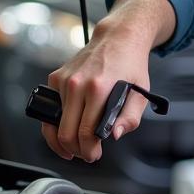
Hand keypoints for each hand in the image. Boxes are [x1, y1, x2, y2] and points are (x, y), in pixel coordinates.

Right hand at [40, 0, 174, 162]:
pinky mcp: (56, 78)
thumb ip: (130, 118)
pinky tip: (70, 125)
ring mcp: (64, 80)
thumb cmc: (130, 65)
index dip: (88, 150)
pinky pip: (52, 108)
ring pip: (54, 123)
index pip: (85, 132)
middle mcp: (77, 84)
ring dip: (64, 139)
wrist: (118, 38)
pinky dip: (58, 121)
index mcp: (98, 89)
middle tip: (86, 154)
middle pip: (66, 132)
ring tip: (75, 146)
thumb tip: (114, 135)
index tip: (94, 155)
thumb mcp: (140, 93)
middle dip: (75, 150)